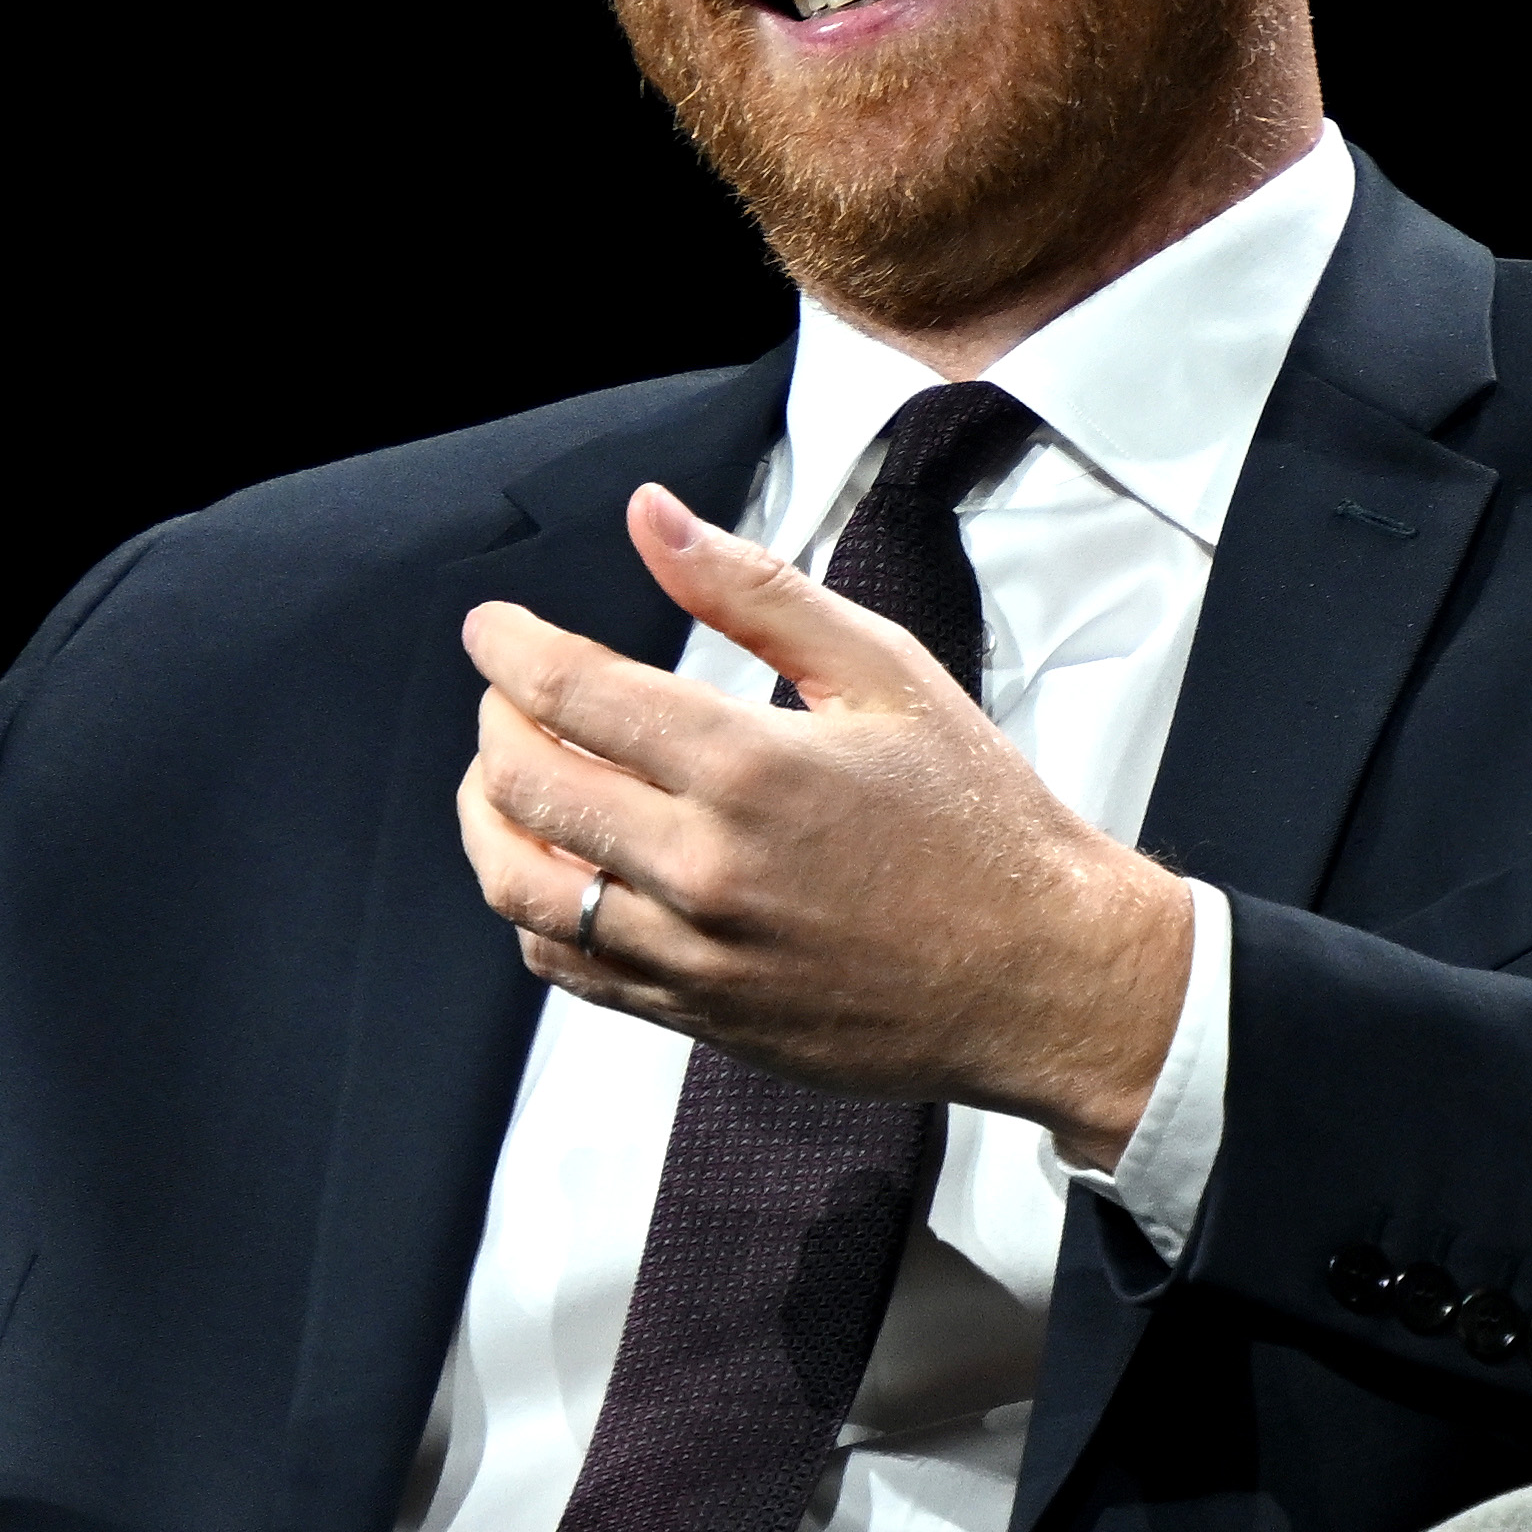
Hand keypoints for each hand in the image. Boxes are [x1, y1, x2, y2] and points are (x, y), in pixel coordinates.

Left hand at [454, 483, 1191, 1165]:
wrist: (1042, 975)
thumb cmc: (977, 820)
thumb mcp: (884, 672)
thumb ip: (755, 590)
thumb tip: (652, 517)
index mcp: (750, 767)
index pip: (569, 691)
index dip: (508, 647)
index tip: (491, 628)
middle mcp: (707, 868)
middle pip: (525, 786)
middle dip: (494, 722)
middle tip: (507, 694)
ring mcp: (696, 953)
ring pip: (523, 889)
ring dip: (488, 821)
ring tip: (505, 780)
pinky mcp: (700, 1014)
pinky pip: (568, 968)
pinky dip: (535, 912)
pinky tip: (559, 868)